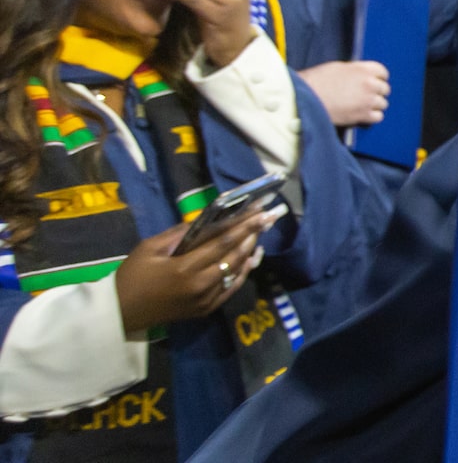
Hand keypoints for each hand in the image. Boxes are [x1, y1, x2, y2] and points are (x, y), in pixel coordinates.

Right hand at [113, 206, 283, 334]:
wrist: (121, 313)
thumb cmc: (132, 276)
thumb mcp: (149, 248)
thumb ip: (178, 233)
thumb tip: (204, 218)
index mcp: (184, 268)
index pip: (223, 242)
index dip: (244, 225)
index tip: (260, 211)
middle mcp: (200, 285)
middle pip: (234, 255)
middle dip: (253, 234)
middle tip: (268, 217)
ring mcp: (205, 300)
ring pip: (236, 272)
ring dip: (250, 252)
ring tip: (260, 234)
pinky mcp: (206, 310)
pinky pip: (231, 289)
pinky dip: (243, 273)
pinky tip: (250, 259)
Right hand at [299, 60, 389, 127]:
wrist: (306, 98)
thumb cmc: (317, 81)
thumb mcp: (338, 67)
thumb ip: (355, 71)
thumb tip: (361, 75)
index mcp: (364, 69)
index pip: (383, 72)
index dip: (378, 78)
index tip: (374, 82)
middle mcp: (370, 83)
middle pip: (385, 88)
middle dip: (377, 92)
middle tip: (366, 95)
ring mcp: (368, 100)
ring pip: (383, 103)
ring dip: (374, 105)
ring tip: (362, 106)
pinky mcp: (363, 115)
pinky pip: (378, 117)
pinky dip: (372, 116)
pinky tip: (363, 115)